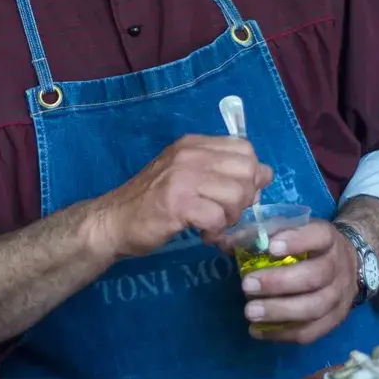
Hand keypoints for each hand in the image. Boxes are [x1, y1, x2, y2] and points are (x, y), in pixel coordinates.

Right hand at [90, 135, 272, 259]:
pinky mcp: (177, 203)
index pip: (245, 149)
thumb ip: (223, 171)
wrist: (114, 221)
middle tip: (225, 213)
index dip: (250, 176)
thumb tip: (265, 175)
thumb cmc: (153, 201)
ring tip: (212, 224)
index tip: (234, 195)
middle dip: (243, 199)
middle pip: (247, 171)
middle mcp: (190, 154)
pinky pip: (218, 217)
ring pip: (236, 195)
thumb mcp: (188, 175)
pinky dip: (216, 231)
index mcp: (194, 144)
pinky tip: (202, 233)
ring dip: (230, 218)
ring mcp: (183, 177)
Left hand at [241, 220, 358, 342]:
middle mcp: (338, 267)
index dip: (297, 241)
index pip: (319, 236)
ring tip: (250, 312)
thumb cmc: (309, 245)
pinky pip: (311, 332)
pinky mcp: (335, 320)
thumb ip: (261, 233)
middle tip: (247, 286)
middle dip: (278, 283)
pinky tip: (259, 331)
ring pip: (314, 307)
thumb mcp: (291, 230)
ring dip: (280, 312)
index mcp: (328, 239)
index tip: (270, 247)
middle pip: (315, 276)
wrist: (350, 262)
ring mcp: (340, 296)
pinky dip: (283, 334)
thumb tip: (224, 242)